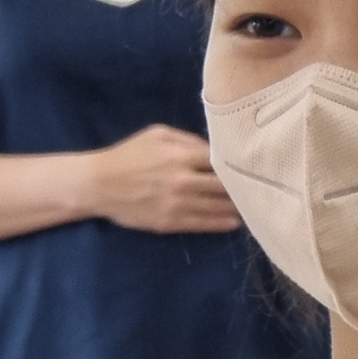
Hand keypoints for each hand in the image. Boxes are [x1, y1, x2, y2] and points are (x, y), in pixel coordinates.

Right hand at [87, 125, 241, 233]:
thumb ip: (188, 139)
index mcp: (181, 156)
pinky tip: (234, 222)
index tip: (252, 165)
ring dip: (235, 207)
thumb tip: (213, 149)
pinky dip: (220, 224)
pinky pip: (201, 224)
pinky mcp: (170, 222)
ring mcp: (177, 204)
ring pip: (216, 207)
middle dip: (241, 187)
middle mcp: (183, 181)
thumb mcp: (157, 134)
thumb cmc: (128, 154)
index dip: (237, 163)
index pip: (220, 161)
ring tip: (251, 206)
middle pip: (223, 186)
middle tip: (259, 188)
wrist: (98, 184)